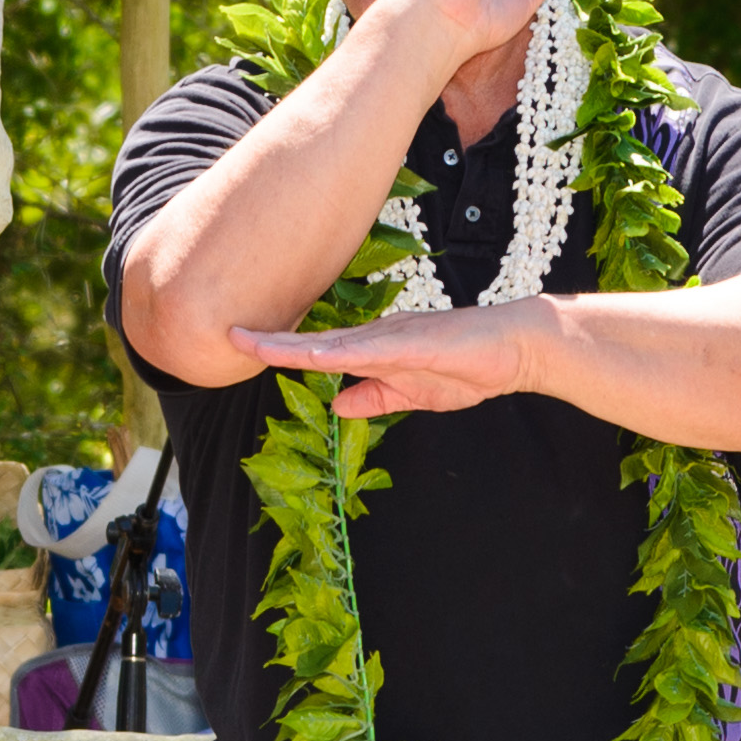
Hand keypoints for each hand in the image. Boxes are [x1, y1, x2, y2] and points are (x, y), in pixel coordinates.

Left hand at [232, 300, 547, 417]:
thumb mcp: (410, 393)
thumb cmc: (466, 367)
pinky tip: (314, 356)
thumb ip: (373, 398)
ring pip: (331, 342)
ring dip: (291, 345)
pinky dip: (340, 353)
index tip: (239, 346)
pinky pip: (371, 349)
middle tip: (225, 335)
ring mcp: (393, 338)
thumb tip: (336, 404)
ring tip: (252, 342)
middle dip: (269, 341)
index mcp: (372, 350)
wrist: (514, 349)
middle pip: (312, 342)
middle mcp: (375, 338)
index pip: (314, 352)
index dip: (277, 350)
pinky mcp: (415, 343)